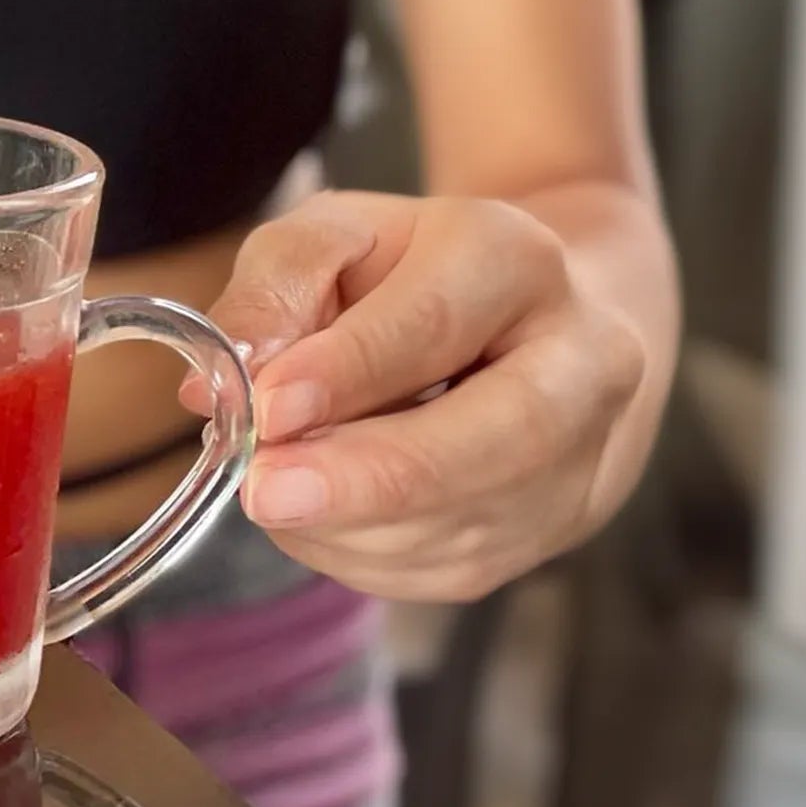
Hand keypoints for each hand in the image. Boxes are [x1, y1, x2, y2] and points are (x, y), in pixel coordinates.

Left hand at [188, 191, 651, 601]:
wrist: (526, 326)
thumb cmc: (414, 275)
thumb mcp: (336, 237)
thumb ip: (277, 284)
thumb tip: (226, 373)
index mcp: (516, 261)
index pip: (436, 323)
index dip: (350, 372)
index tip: (266, 408)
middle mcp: (578, 363)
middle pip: (499, 438)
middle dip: (370, 477)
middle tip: (266, 491)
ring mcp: (579, 458)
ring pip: (469, 521)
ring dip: (350, 525)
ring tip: (272, 494)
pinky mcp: (552, 532)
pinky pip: (449, 569)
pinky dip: (363, 555)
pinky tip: (317, 519)